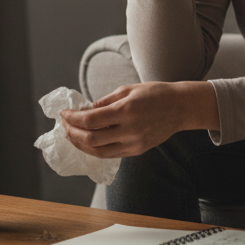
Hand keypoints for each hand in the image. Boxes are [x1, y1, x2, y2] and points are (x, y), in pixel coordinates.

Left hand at [59, 82, 217, 157]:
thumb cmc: (155, 94)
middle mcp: (129, 129)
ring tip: (72, 135)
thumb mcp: (128, 90)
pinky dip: (95, 149)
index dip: (72, 118)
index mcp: (125, 110)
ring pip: (98, 151)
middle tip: (65, 125)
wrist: (180, 107)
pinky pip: (110, 154)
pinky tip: (88, 142)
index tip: (64, 114)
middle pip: (90, 139)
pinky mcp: (137, 150)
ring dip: (81, 144)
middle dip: (72, 132)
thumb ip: (105, 101)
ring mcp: (134, 143)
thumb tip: (85, 111)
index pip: (90, 120)